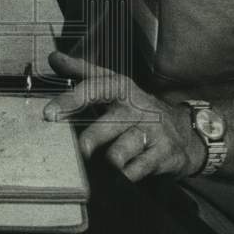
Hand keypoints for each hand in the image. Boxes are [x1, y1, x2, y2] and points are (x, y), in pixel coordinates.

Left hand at [42, 51, 205, 181]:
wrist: (184, 133)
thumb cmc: (136, 109)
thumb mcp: (114, 86)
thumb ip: (82, 72)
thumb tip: (53, 57)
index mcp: (121, 88)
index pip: (95, 88)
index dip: (71, 100)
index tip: (49, 114)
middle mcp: (137, 108)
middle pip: (107, 125)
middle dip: (90, 140)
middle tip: (81, 150)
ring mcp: (152, 132)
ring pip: (119, 153)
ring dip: (107, 163)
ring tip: (104, 166)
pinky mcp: (163, 155)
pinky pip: (135, 172)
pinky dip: (124, 177)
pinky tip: (122, 176)